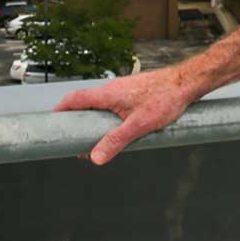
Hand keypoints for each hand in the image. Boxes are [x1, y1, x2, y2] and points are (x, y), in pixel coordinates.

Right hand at [55, 68, 195, 164]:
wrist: (186, 82)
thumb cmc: (165, 98)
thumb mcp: (139, 125)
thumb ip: (116, 141)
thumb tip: (95, 157)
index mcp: (108, 94)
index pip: (75, 99)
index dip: (60, 110)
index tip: (53, 123)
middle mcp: (113, 89)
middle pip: (85, 103)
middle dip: (77, 121)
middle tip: (77, 141)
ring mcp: (123, 89)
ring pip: (100, 104)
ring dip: (94, 121)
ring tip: (97, 140)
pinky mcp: (134, 92)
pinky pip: (113, 104)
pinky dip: (108, 117)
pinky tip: (119, 130)